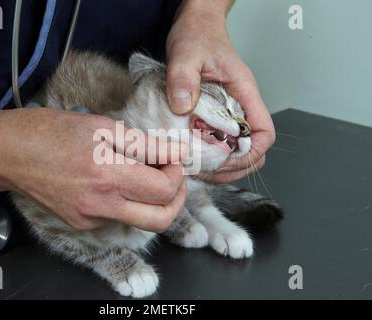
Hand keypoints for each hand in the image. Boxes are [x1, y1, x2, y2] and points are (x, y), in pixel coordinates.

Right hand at [0, 108, 186, 231]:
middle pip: (160, 220)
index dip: (177, 173)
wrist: (6, 154)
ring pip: (140, 220)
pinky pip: (116, 216)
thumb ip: (143, 144)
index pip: (163, 190)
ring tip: (146, 174)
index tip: (172, 157)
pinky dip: (127, 200)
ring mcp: (89, 219)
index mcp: (106, 175)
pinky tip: (116, 179)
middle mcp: (100, 205)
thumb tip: (175, 152)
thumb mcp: (100, 126)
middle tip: (172, 175)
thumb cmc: (49, 131)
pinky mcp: (81, 223)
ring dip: (153, 200)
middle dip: (176, 198)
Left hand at [166, 0, 274, 182]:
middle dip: (233, 167)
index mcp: (244, 93)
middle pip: (253, 150)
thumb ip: (183, 79)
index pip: (264, 133)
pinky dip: (209, 154)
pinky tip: (193, 156)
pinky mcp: (215, 113)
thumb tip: (183, 108)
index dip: (250, 153)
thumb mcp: (186, 53)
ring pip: (237, 149)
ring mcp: (229, 111)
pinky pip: (220, 141)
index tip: (225, 161)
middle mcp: (241, 105)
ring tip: (198, 169)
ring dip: (221, 165)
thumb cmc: (197, 34)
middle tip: (206, 172)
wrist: (195, 24)